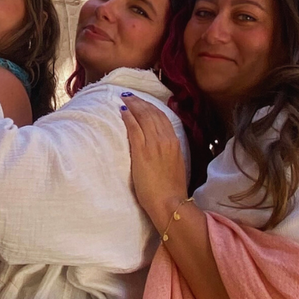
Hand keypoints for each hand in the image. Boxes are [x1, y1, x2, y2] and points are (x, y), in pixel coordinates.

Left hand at [119, 95, 190, 227]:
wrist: (169, 202)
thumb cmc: (171, 189)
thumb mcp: (175, 164)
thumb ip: (169, 151)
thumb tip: (161, 145)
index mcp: (175, 142)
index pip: (162, 117)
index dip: (151, 107)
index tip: (142, 101)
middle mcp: (166, 139)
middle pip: (152, 113)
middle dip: (140, 102)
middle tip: (129, 95)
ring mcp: (154, 144)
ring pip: (143, 117)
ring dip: (133, 105)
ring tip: (124, 99)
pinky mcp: (142, 152)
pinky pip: (134, 128)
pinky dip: (128, 117)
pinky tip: (122, 112)